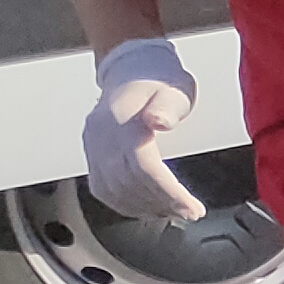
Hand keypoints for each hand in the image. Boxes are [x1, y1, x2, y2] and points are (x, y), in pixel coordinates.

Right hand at [84, 36, 204, 224]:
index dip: (169, 192)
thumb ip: (168, 107)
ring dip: (143, 208)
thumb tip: (160, 121)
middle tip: (189, 213)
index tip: (192, 207)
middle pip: (128, 183)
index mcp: (122, 120)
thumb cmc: (160, 81)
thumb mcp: (174, 89)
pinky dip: (122, 204)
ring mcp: (92, 144)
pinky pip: (100, 187)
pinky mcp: (91, 152)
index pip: (143, 166)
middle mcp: (101, 134)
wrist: (133, 70)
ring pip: (112, 190)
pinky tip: (145, 208)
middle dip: (161, 203)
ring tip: (172, 212)